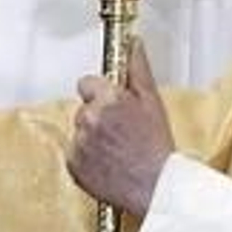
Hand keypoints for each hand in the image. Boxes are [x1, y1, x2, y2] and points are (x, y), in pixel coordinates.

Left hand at [67, 39, 172, 217]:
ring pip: (79, 131)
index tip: (112, 104)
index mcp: (107, 99)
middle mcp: (89, 118)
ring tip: (118, 149)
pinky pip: (75, 154)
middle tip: (121, 131)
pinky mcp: (73, 165)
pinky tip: (108, 162)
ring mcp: (79, 143)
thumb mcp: (153, 102)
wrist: (157, 187)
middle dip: (98, 116)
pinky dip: (87, 158)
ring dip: (92, 137)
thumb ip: (138, 69)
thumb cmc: (157, 147)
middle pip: (84, 108)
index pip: (87, 83)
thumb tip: (134, 45)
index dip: (101, 94)